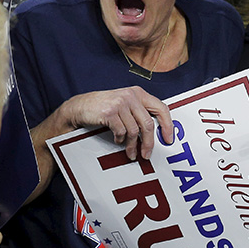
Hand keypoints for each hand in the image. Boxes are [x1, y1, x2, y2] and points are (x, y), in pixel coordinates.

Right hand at [59, 86, 173, 160]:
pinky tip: (117, 140)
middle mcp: (131, 96)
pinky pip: (121, 132)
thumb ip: (139, 112)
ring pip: (134, 130)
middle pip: (148, 123)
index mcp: (138, 93)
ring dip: (132, 145)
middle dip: (149, 143)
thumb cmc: (103, 107)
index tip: (168, 139)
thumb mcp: (124, 104)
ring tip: (130, 153)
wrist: (79, 106)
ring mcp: (120, 103)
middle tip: (147, 154)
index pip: (161, 108)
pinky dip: (120, 139)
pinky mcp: (110, 112)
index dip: (167, 125)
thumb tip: (155, 132)